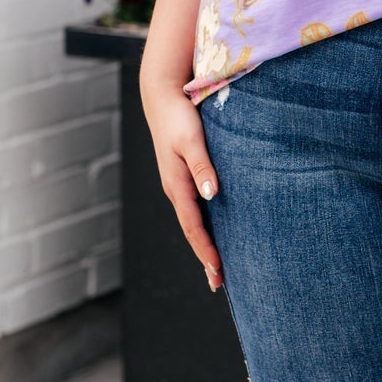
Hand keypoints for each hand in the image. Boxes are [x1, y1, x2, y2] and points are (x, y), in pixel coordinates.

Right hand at [140, 78, 222, 290]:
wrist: (162, 97)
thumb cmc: (180, 116)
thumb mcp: (192, 139)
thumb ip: (202, 166)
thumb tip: (212, 194)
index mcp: (177, 185)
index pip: (193, 226)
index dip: (206, 250)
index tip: (219, 270)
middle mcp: (175, 190)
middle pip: (191, 231)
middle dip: (205, 257)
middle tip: (220, 284)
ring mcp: (177, 185)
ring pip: (192, 222)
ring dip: (204, 245)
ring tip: (217, 268)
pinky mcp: (182, 177)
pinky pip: (193, 210)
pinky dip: (203, 228)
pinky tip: (213, 233)